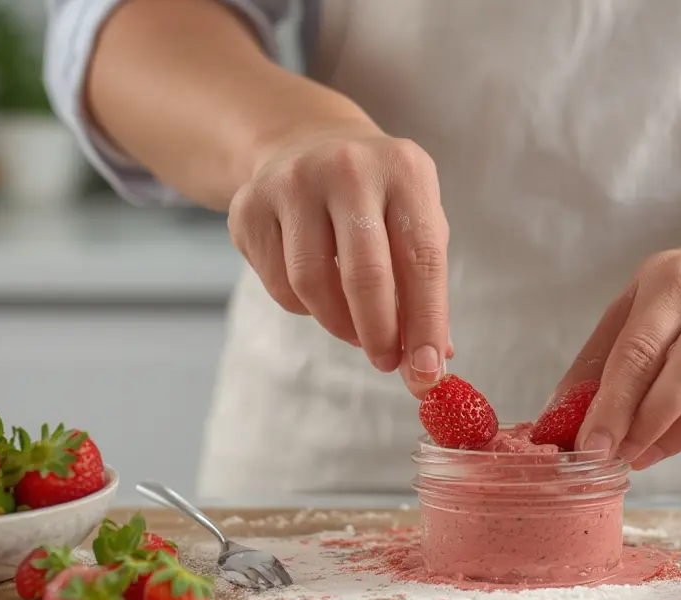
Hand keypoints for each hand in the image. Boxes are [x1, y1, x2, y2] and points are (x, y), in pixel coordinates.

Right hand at [227, 122, 451, 394]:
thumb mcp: (416, 223)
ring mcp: (292, 181)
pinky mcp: (249, 206)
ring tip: (355, 329)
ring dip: (339, 325)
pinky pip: (278, 284)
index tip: (427, 373)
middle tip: (386, 362)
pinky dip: (304, 307)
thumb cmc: (377, 200)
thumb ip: (427, 289)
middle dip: (379, 334)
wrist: (306, 144)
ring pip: (313, 284)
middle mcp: (349, 167)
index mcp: (405, 170)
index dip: (426, 323)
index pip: (422, 258)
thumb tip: (431, 365)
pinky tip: (319, 294)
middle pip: (365, 274)